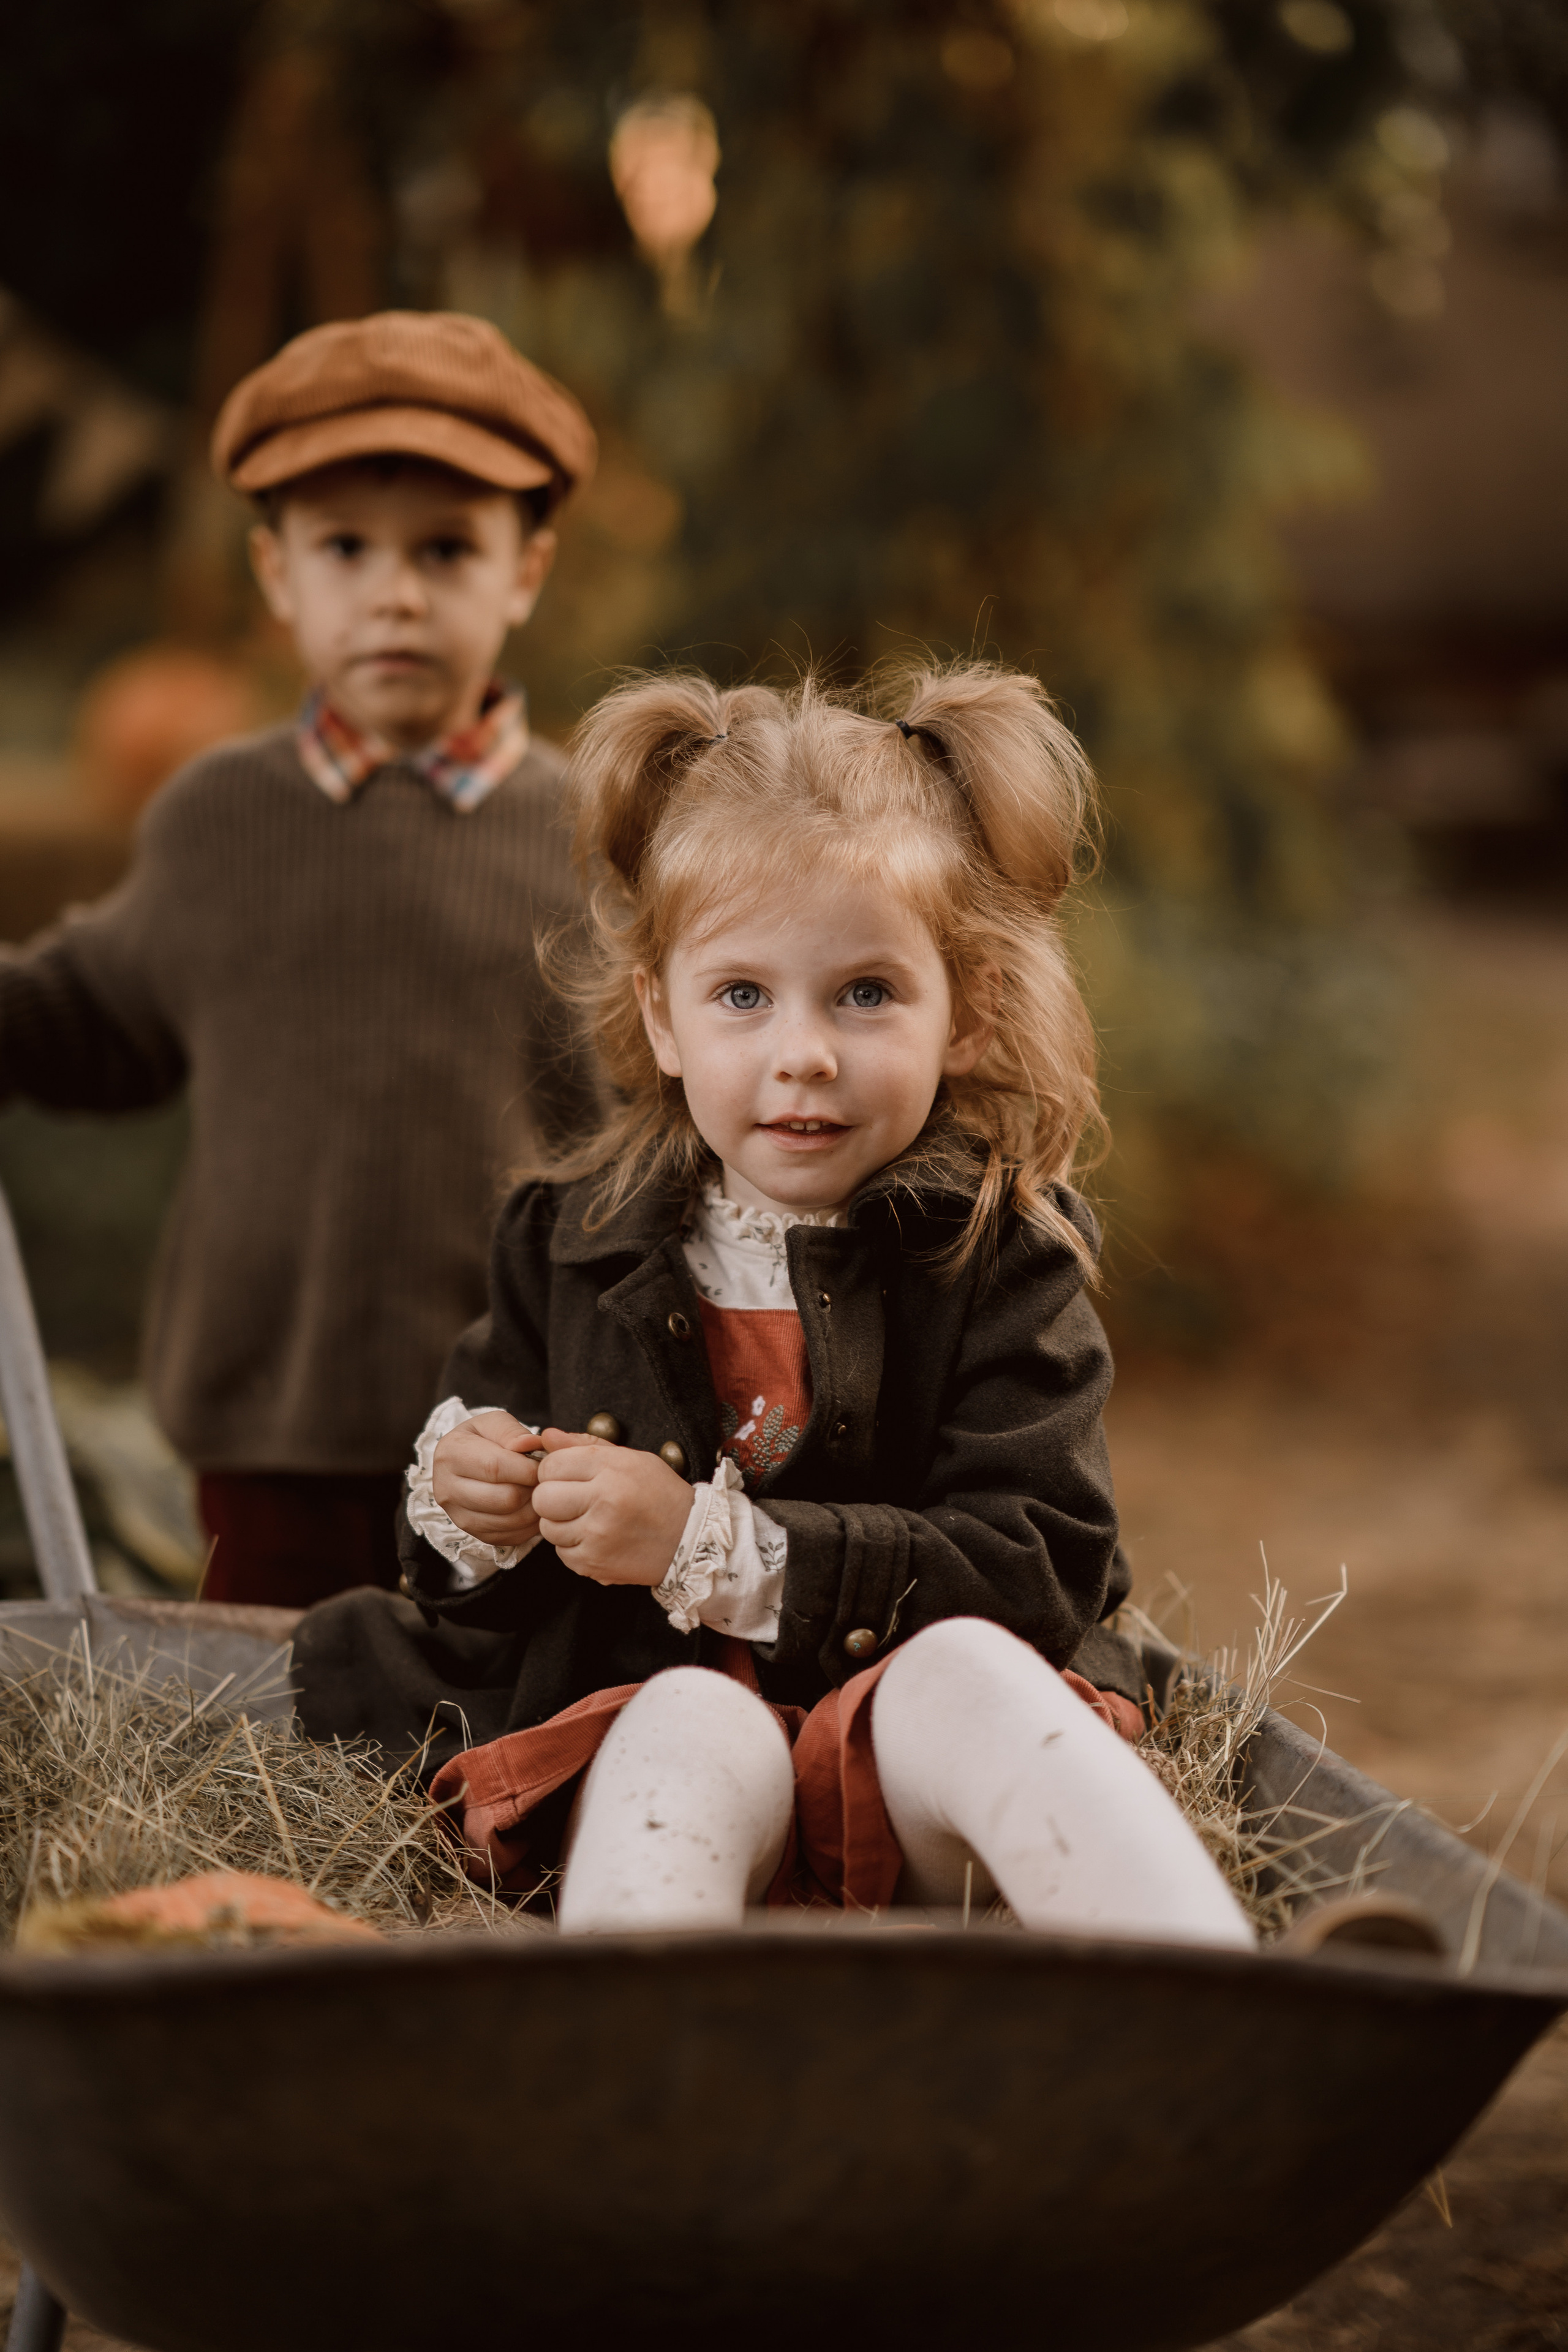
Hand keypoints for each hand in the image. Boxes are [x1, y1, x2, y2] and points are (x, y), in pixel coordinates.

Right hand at [432, 1410, 544, 1548]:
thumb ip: (512, 1431)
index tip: (545, 1464)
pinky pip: (510, 1536)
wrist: (467, 1462)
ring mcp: (458, 1516)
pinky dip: (529, 1525)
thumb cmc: (484, 1438)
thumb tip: (530, 1445)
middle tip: (545, 1479)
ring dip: (535, 1507)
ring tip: (541, 1490)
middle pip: (505, 1499)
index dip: (527, 1468)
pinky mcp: (473, 1533)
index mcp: (450, 1454)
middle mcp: (447, 1489)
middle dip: (533, 1488)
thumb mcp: (494, 1423)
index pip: (495, 1467)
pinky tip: (533, 1506)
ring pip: (510, 1520)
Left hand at [532, 1427, 693, 1587]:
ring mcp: (597, 1536)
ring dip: (562, 1523)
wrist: (690, 1539)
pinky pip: (561, 1553)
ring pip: (548, 1528)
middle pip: (543, 1498)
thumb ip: (584, 1445)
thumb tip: (547, 1435)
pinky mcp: (594, 1563)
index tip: (568, 1476)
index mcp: (611, 1469)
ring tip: (588, 1519)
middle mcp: (603, 1501)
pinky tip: (595, 1538)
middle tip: (572, 1499)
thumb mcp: (630, 1458)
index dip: (554, 1470)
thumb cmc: (660, 1494)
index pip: (551, 1465)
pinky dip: (573, 1546)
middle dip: (551, 1497)